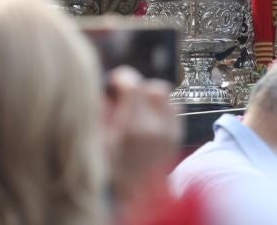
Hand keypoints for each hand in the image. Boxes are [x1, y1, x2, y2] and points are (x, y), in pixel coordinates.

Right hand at [102, 69, 180, 206]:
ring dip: (151, 96)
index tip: (114, 83)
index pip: (133, 83)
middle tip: (126, 97)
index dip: (122, 78)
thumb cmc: (114, 174)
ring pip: (165, 95)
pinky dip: (162, 107)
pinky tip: (150, 118)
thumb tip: (101, 93)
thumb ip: (99, 116)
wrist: (140, 199)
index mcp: (132, 127)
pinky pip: (175, 107)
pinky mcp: (177, 135)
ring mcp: (170, 130)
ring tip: (138, 108)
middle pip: (152, 86)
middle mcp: (155, 126)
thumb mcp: (99, 146)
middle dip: (138, 88)